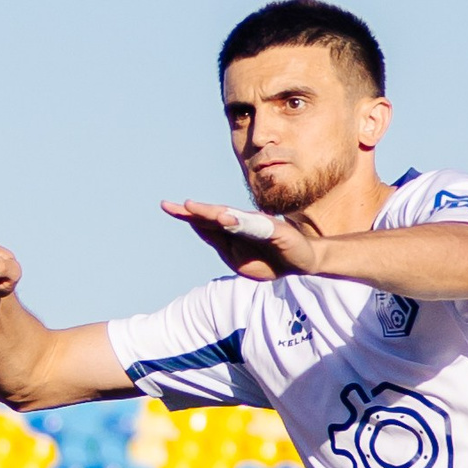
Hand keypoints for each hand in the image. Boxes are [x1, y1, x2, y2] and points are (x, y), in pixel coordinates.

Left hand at [161, 199, 319, 280]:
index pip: (205, 223)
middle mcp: (242, 224)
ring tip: (191, 207)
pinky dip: (240, 222)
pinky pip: (254, 226)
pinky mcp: (273, 229)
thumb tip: (199, 227)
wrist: (302, 262)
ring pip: (230, 218)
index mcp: (231, 232)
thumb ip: (220, 244)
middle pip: (213, 216)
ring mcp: (257, 225)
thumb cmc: (269, 261)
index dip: (186, 214)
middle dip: (193, 211)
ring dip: (211, 213)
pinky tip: (226, 218)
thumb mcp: (238, 260)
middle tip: (171, 205)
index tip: (166, 205)